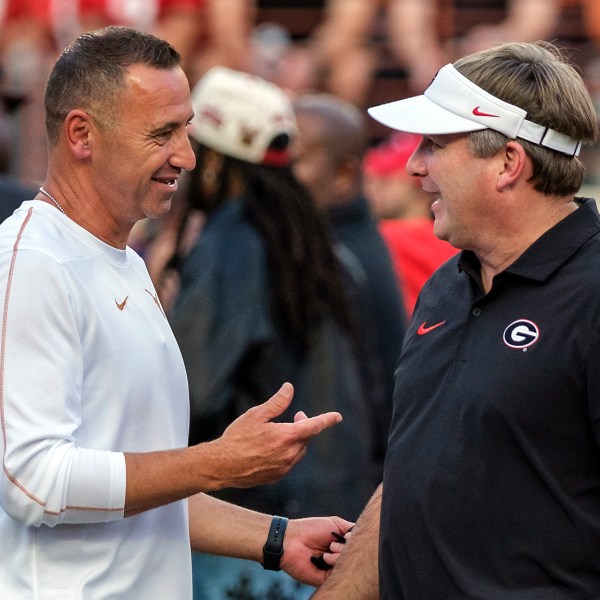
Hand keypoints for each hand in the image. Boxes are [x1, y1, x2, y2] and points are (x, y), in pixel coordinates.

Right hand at [206, 383, 341, 488]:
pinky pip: (289, 462)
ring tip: (281, 432)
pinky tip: (272, 448)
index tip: (337, 416)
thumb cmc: (237, 437)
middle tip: (296, 416)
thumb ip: (277, 402)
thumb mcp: (256, 415)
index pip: (314, 426)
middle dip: (304, 425)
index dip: (327, 419)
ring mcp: (284, 467)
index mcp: (286, 436)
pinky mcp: (277, 476)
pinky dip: (287, 452)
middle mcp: (289, 454)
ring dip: (296, 439)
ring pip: (299, 451)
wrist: (222, 466)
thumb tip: (289, 388)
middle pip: (306, 437)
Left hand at [280, 516, 353, 586]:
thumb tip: (365, 534)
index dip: (357, 540)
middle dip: (348, 547)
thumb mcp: (335, 523)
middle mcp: (341, 556)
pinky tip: (325, 557)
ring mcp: (335, 568)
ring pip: (349, 563)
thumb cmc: (311, 529)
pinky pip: (340, 573)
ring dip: (339, 554)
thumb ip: (352, 529)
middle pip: (356, 554)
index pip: (359, 545)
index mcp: (343, 544)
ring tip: (327, 549)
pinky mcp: (328, 579)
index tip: (348, 535)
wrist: (292, 540)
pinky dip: (334, 563)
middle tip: (334, 542)